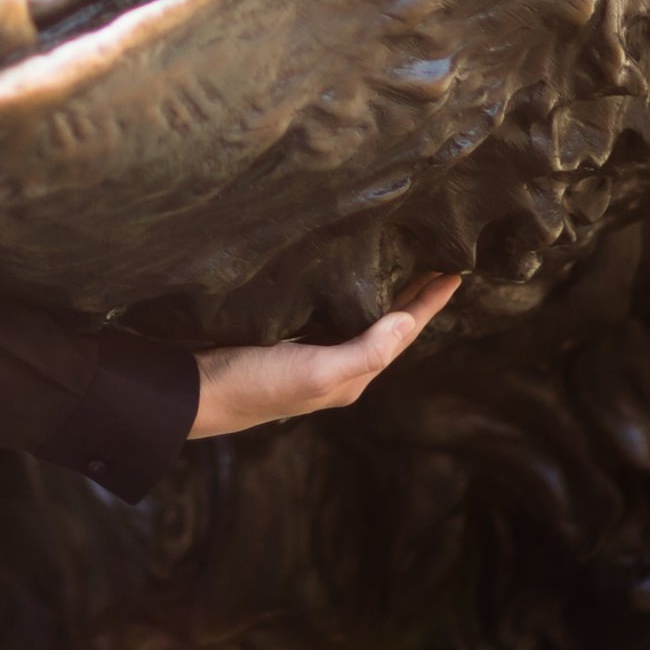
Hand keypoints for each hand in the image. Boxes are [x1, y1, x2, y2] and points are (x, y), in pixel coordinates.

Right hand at [187, 274, 460, 439]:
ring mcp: (308, 353)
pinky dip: (346, 291)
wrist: (192, 393)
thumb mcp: (315, 372)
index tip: (456, 270)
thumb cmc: (254, 385)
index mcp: (350, 377)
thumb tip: (408, 320)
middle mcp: (334, 365)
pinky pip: (327, 311)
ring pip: (359, 318)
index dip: (429, 303)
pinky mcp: (282, 337)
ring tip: (400, 260)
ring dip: (382, 292)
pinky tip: (341, 274)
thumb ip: (365, 350)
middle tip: (435, 257)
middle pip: (386, 325)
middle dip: (412, 295)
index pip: (402, 333)